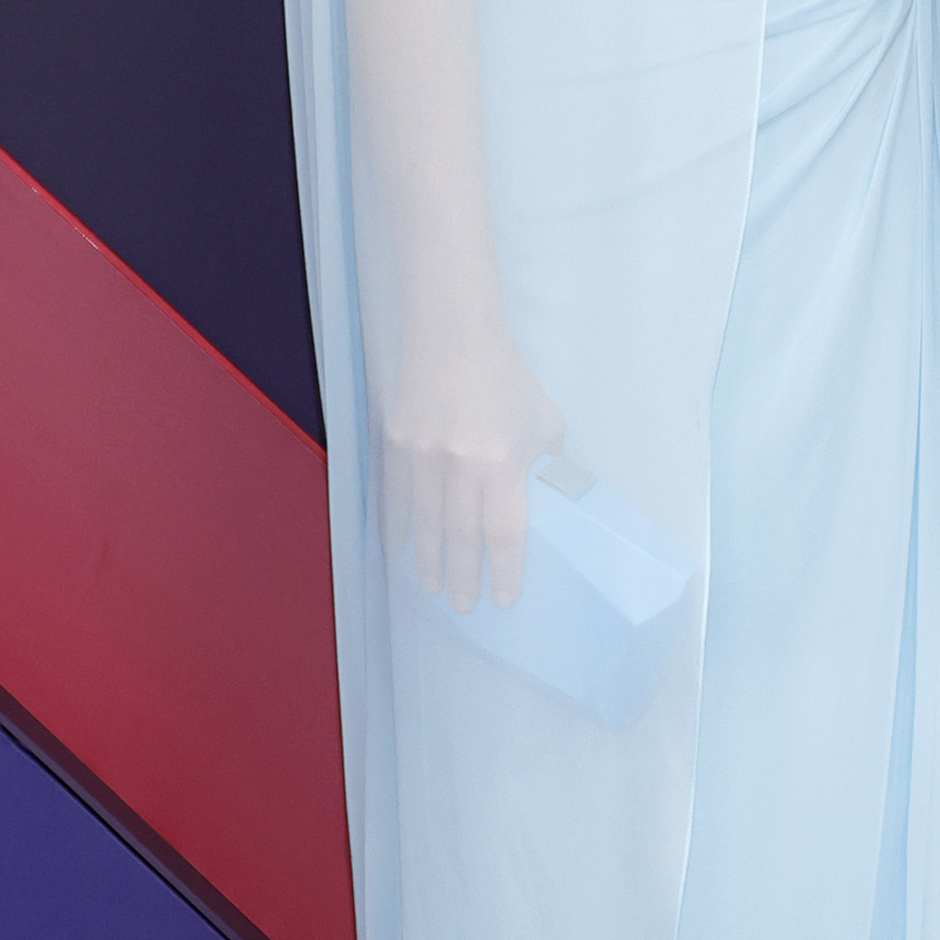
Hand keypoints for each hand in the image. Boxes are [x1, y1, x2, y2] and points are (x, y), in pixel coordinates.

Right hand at [378, 336, 565, 613]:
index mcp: (500, 462)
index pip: (503, 532)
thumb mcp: (544, 421)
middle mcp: (458, 466)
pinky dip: (399, 527)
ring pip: (424, 524)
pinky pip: (396, 498)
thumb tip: (544, 498)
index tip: (504, 598)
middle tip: (461, 604)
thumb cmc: (506, 377)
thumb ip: (544, 464)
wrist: (453, 335)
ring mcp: (421, 457)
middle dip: (461, 577)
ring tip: (431, 586)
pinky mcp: (396, 445)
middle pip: (460, 538)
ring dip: (427, 561)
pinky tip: (401, 547)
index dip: (504, 570)